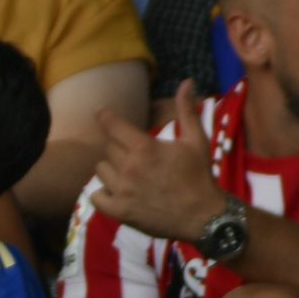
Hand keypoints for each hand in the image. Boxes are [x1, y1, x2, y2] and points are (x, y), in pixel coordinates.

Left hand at [90, 80, 227, 243]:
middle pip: (108, 147)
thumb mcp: (196, 140)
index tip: (101, 113)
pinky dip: (103, 193)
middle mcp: (129, 168)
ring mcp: (122, 191)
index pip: (111, 125)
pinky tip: (117, 192)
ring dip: (111, 168)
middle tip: (135, 155)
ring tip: (129, 174)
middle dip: (119, 147)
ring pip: (101, 169)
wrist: (202, 216)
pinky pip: (96, 196)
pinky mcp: (119, 211)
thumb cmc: (199, 176)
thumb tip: (186, 82)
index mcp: (145, 148)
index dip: (104, 117)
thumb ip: (186, 110)